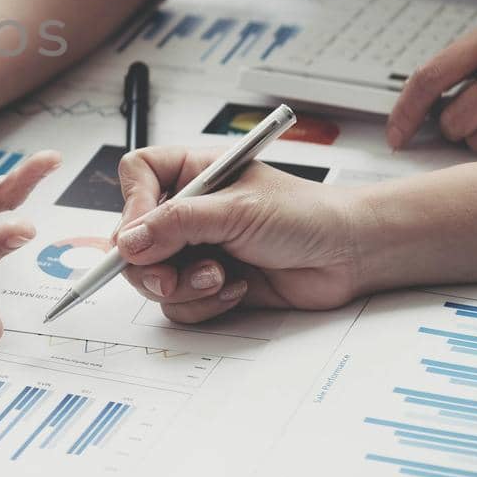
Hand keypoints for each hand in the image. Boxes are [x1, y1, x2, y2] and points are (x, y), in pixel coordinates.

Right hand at [112, 148, 363, 322]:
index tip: (142, 235)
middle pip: (132, 238)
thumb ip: (177, 224)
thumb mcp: (236, 210)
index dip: (132, 205)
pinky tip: (237, 288)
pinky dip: (204, 303)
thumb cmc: (304, 216)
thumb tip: (129, 243)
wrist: (347, 256)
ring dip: (185, 286)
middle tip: (171, 277)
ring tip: (222, 277)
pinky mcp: (209, 283)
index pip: (137, 176)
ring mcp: (196, 249)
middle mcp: (188, 210)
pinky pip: (179, 304)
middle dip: (151, 265)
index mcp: (192, 173)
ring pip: (153, 277)